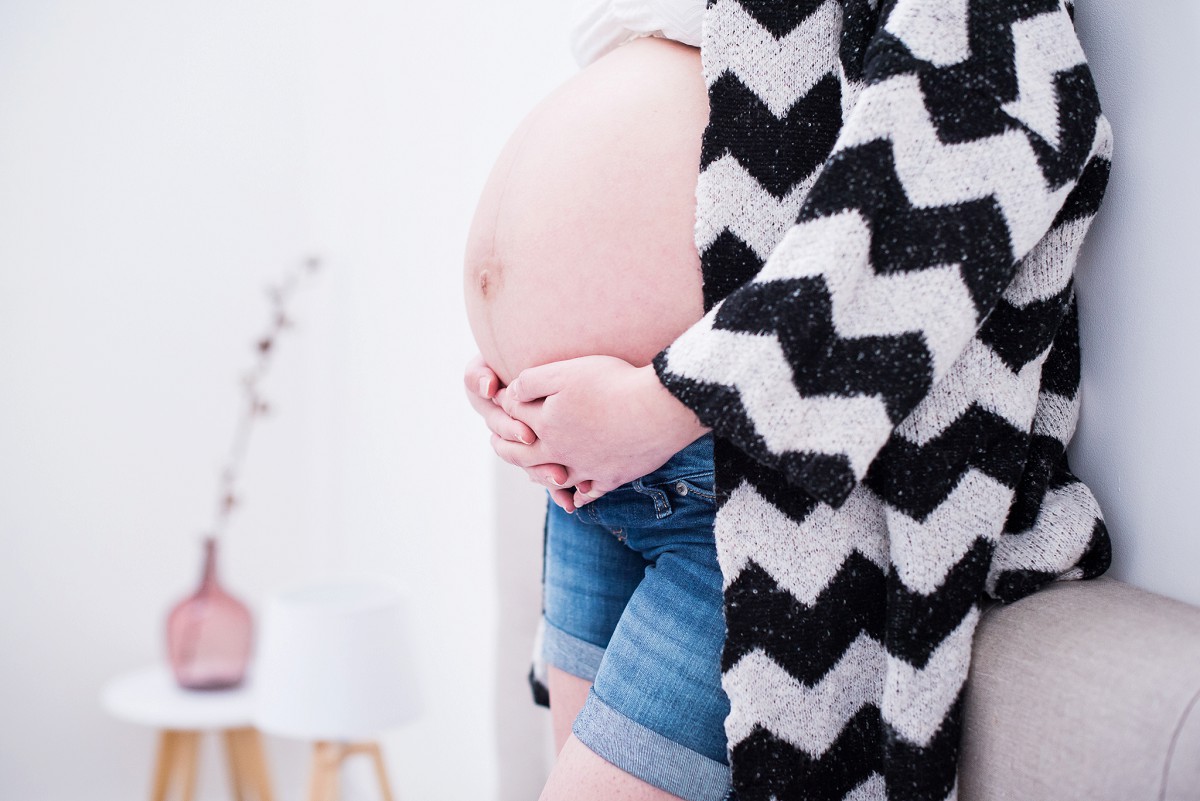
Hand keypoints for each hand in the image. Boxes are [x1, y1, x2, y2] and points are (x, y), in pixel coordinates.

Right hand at [462, 355, 576, 510]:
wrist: (563, 355)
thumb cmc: (521, 349)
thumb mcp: (491, 362)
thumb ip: (481, 373)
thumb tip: (488, 389)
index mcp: (493, 406)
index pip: (499, 422)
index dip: (511, 429)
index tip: (528, 433)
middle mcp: (509, 426)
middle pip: (516, 450)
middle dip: (532, 459)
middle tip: (552, 467)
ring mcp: (529, 440)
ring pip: (533, 465)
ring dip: (544, 475)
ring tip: (562, 480)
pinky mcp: (551, 448)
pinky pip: (552, 472)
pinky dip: (560, 489)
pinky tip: (570, 501)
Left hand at [494, 356, 709, 506]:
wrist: (657, 409)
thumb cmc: (611, 384)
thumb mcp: (565, 372)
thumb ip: (531, 382)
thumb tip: (510, 393)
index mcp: (546, 426)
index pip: (515, 416)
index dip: (506, 405)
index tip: (501, 399)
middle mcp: (560, 453)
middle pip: (525, 456)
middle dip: (508, 448)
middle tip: (497, 443)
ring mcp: (587, 469)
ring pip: (556, 479)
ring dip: (541, 476)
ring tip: (535, 473)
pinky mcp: (612, 477)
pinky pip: (590, 492)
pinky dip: (580, 494)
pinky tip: (578, 495)